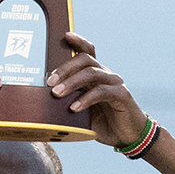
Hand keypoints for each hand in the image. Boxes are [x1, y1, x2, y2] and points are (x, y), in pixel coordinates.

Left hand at [46, 33, 149, 147]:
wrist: (128, 137)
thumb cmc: (104, 123)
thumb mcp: (82, 112)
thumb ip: (69, 103)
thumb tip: (46, 103)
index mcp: (96, 75)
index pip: (87, 52)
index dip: (78, 41)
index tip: (65, 35)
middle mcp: (106, 75)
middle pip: (85, 60)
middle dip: (65, 68)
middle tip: (49, 82)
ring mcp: (115, 83)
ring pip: (91, 73)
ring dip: (71, 82)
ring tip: (57, 93)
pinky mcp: (122, 95)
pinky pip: (101, 91)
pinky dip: (86, 98)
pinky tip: (74, 107)